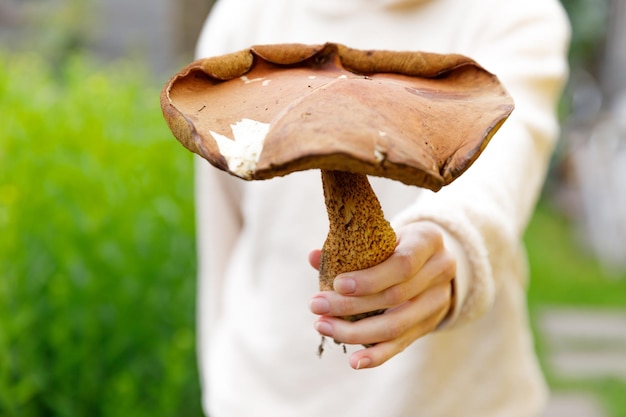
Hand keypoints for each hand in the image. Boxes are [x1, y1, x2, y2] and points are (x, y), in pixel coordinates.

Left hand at [309, 221, 455, 368]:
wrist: (431, 257)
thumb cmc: (397, 241)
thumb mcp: (382, 235)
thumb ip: (351, 247)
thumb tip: (314, 257)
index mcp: (427, 240)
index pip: (403, 264)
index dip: (370, 278)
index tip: (337, 284)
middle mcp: (439, 271)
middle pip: (395, 297)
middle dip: (351, 306)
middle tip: (316, 306)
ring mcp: (437, 301)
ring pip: (397, 325)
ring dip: (356, 331)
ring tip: (323, 326)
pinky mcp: (429, 324)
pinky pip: (402, 344)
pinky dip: (377, 355)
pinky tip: (354, 361)